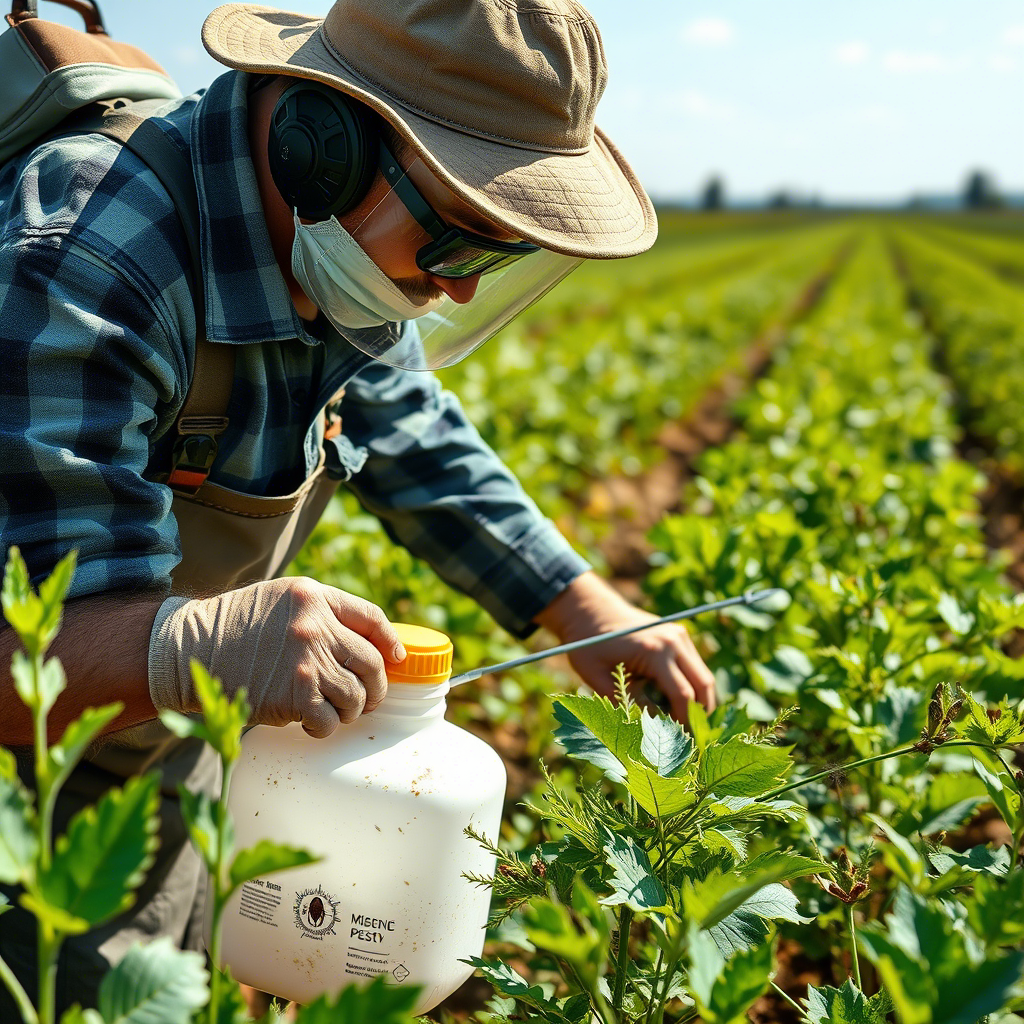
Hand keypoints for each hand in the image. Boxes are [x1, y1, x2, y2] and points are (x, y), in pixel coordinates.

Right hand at [148, 577, 406, 736]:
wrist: (187, 651)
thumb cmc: (233, 626)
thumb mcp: (280, 599)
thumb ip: (319, 612)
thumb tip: (362, 641)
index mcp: (315, 597)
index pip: (372, 619)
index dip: (390, 642)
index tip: (396, 658)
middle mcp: (316, 626)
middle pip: (372, 663)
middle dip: (376, 686)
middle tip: (368, 698)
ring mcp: (307, 662)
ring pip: (357, 696)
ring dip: (352, 710)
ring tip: (336, 711)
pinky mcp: (295, 696)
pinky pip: (330, 721)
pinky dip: (326, 728)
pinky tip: (312, 724)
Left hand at [534, 572, 715, 723]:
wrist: (590, 611)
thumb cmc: (588, 645)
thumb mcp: (598, 679)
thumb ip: (627, 703)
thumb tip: (654, 729)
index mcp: (654, 651)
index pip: (683, 695)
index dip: (685, 722)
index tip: (681, 744)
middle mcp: (673, 640)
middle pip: (703, 685)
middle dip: (701, 715)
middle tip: (691, 740)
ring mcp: (678, 635)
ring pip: (703, 675)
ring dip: (700, 701)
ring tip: (686, 724)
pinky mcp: (678, 634)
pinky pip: (695, 665)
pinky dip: (693, 686)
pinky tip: (679, 704)